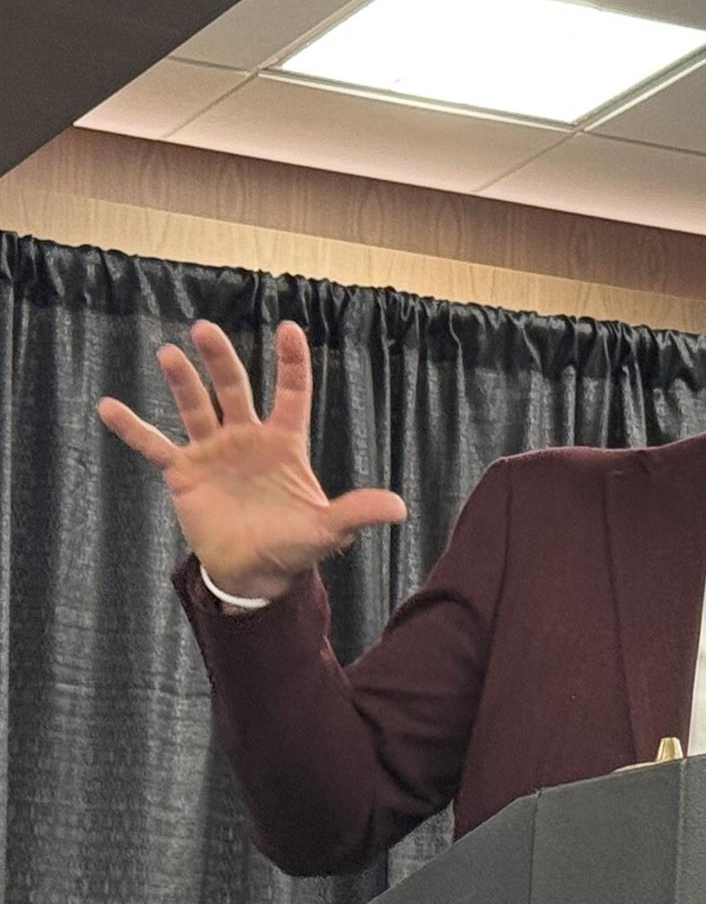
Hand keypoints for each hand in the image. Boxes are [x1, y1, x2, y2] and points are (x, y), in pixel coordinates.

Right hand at [97, 319, 406, 602]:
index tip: (289, 329)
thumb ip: (358, 513)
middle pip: (234, 389)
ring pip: (195, 407)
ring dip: (182, 382)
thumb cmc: (293, 546)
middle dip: (220, 360)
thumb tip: (400, 509)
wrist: (254, 573)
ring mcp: (213, 452)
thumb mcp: (329, 530)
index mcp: (283, 444)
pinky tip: (108, 406)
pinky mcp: (184, 474)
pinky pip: (154, 447)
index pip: (291, 394)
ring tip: (168, 354)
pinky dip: (132, 429)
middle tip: (206, 330)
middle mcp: (246, 439)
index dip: (292, 363)